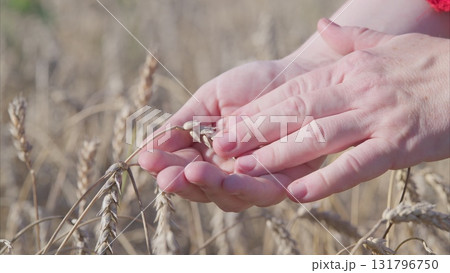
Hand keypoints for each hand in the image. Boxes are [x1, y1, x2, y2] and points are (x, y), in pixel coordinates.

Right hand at [138, 55, 332, 210]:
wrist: (294, 72)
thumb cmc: (249, 85)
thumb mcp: (208, 101)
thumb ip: (181, 125)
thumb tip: (144, 147)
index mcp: (209, 156)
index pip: (182, 171)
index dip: (165, 168)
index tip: (146, 158)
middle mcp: (231, 173)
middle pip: (203, 190)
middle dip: (182, 182)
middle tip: (166, 174)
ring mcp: (257, 180)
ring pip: (230, 198)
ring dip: (210, 187)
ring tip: (192, 171)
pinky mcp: (287, 181)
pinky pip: (265, 192)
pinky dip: (246, 187)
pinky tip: (229, 174)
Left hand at [215, 19, 448, 202]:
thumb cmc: (429, 64)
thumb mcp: (386, 45)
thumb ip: (350, 39)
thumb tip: (322, 26)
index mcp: (349, 71)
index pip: (293, 91)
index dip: (259, 108)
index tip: (230, 122)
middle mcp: (357, 92)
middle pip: (297, 113)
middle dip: (256, 131)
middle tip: (222, 146)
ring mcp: (376, 118)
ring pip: (318, 137)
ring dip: (278, 154)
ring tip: (244, 169)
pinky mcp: (399, 145)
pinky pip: (357, 165)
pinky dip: (327, 179)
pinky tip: (298, 192)